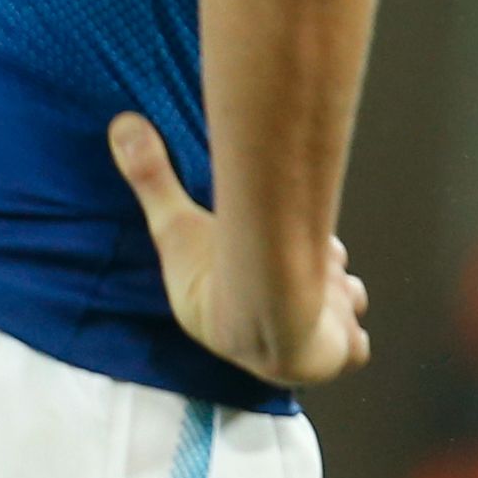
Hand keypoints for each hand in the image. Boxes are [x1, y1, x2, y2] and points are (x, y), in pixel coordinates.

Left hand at [111, 112, 370, 386]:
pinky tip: (338, 321)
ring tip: (324, 285)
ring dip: (336, 297)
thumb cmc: (215, 278)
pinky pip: (354, 347)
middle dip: (317, 270)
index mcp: (238, 310)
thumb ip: (151, 174)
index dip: (279, 254)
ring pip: (339, 308)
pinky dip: (349, 336)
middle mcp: (276, 329)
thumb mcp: (175, 220)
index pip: (267, 280)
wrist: (262, 314)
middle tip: (311, 255)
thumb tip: (122, 125)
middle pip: (310, 289)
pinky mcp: (338, 352)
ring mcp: (312, 341)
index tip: (281, 238)